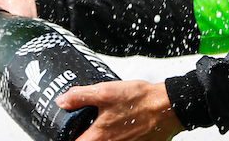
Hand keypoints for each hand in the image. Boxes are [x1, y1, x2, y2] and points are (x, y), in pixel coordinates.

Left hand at [56, 80, 182, 140]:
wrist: (167, 107)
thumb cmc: (140, 100)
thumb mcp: (105, 92)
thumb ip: (80, 97)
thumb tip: (61, 101)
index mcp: (100, 137)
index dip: (68, 137)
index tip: (67, 131)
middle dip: (85, 134)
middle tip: (84, 125)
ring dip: (102, 136)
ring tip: (104, 123)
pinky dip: (117, 136)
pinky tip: (119, 125)